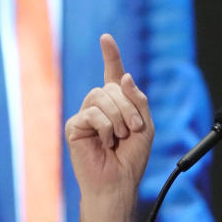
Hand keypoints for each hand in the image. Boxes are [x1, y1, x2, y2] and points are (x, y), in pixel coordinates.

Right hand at [66, 35, 154, 221]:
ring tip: (120, 137)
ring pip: (101, 96)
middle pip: (112, 87)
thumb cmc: (132, 158)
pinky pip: (92, 113)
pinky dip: (105, 128)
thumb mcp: (146, 126)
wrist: (118, 183)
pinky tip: (105, 143)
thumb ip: (139, 99)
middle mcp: (99, 106)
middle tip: (134, 129)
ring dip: (118, 117)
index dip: (110, 56)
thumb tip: (125, 76)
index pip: (112, 74)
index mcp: (117, 104)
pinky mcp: (75, 127)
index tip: (106, 38)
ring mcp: (85, 115)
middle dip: (129, 107)